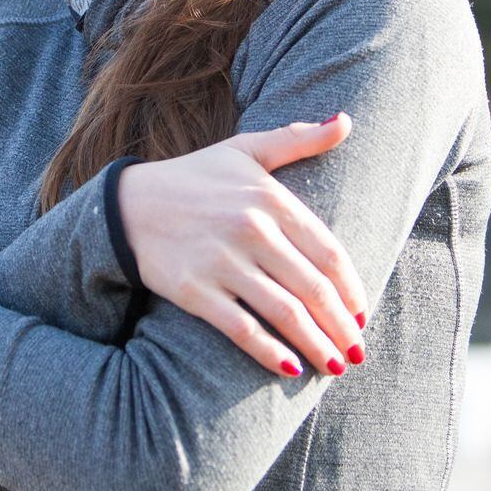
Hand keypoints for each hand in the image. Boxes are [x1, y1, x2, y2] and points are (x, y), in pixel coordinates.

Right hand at [115, 113, 370, 379]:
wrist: (128, 203)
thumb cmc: (196, 177)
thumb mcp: (247, 150)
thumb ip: (299, 138)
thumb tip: (347, 121)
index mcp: (270, 198)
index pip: (328, 251)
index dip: (351, 288)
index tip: (361, 313)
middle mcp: (251, 230)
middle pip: (312, 288)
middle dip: (341, 326)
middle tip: (357, 351)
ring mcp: (222, 261)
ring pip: (284, 312)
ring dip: (317, 344)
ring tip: (336, 366)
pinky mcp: (195, 290)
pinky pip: (241, 329)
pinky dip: (269, 352)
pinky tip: (290, 369)